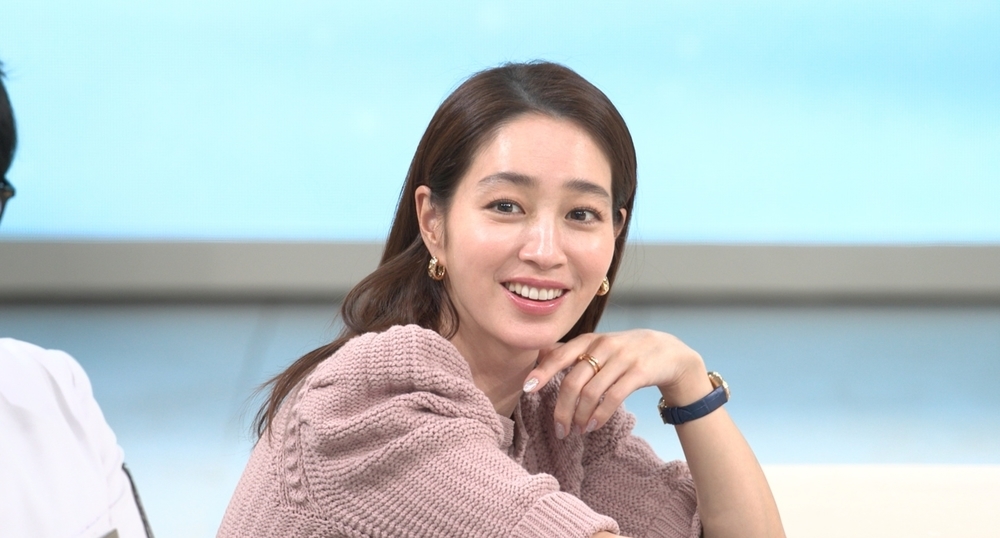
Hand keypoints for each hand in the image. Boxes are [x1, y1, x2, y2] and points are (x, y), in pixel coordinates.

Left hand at [523, 329, 712, 437]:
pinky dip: (599, 415)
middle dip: (562, 408)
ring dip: (580, 415)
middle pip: (573, 380)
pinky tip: (592, 426)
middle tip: (559, 429)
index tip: (527, 389)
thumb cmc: (626, 352)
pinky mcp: (638, 372)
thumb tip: (539, 355)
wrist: (670, 353)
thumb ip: (571, 351)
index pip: (560, 355)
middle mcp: (603, 346)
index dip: (542, 372)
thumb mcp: (599, 346)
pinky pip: (613, 397)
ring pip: (591, 392)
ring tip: (577, 430)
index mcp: (589, 339)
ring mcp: (622, 358)